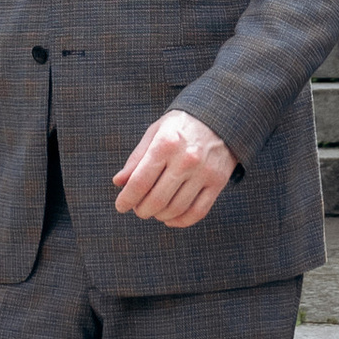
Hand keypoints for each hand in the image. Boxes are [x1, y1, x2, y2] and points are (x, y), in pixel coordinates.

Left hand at [111, 108, 236, 228]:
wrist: (220, 117)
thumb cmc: (180, 126)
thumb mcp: (155, 132)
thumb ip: (136, 158)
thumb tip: (118, 182)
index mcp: (166, 144)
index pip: (140, 181)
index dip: (127, 199)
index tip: (121, 206)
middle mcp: (186, 159)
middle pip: (157, 199)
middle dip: (142, 210)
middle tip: (138, 209)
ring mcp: (204, 172)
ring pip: (177, 208)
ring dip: (160, 216)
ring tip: (154, 211)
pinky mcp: (218, 182)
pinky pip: (197, 212)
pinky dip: (181, 221)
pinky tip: (170, 218)